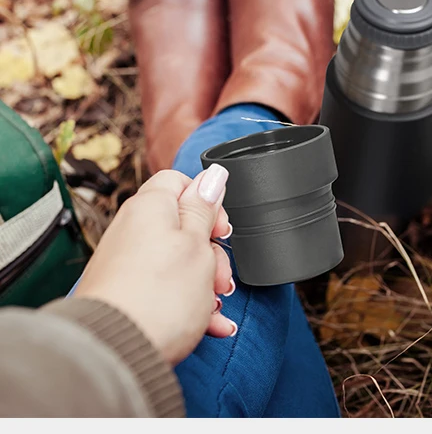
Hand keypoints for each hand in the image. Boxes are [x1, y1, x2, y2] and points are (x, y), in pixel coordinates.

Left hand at [75, 165, 236, 363]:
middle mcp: (133, 230)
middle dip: (210, 252)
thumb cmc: (158, 297)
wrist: (115, 352)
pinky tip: (210, 323)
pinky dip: (189, 302)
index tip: (220, 229)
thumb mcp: (197, 244)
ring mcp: (128, 263)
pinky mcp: (126, 293)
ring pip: (178, 261)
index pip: (180, 181)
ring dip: (204, 282)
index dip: (206, 201)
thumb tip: (213, 175)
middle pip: (183, 226)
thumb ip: (205, 208)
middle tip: (220, 275)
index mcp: (150, 207)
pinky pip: (165, 288)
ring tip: (215, 307)